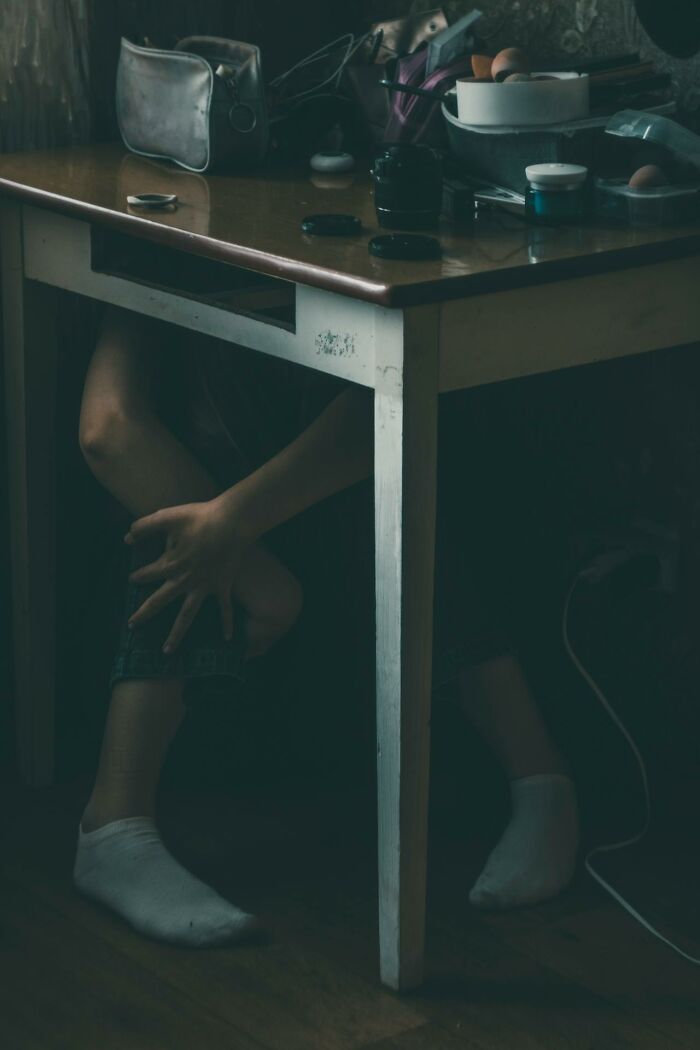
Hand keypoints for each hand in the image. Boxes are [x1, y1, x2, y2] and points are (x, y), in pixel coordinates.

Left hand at [125, 496, 251, 652]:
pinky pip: (224, 609)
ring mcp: (203, 587)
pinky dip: (226, 624)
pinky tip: (227, 639)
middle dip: (144, 614)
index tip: (132, 579)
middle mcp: (184, 581)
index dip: (138, 577)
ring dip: (176, 634)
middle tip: (131, 626)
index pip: (148, 574)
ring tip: (167, 651)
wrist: (231, 523)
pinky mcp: (222, 586)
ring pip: (186, 616)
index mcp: (170, 564)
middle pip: (159, 602)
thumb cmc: (199, 517)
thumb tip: (126, 538)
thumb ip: (144, 526)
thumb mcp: (167, 517)